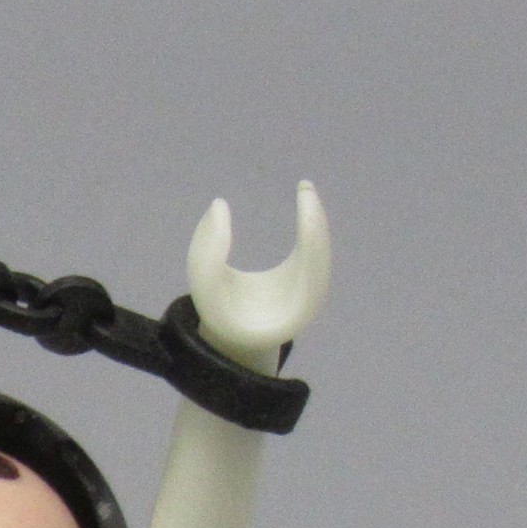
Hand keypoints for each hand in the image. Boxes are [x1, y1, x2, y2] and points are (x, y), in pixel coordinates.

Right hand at [184, 182, 329, 369]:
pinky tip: (304, 201)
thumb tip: (220, 205)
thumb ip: (205, 251)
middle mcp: (312, 296)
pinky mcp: (304, 277)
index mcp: (296, 306)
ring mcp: (311, 287)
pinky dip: (309, 223)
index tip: (305, 195)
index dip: (311, 224)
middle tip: (306, 186)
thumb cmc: (220, 318)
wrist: (234, 342)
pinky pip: (313, 247)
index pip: (312, 257)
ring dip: (314, 217)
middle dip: (315, 216)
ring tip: (305, 189)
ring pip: (321, 246)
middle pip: (322, 250)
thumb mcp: (204, 288)